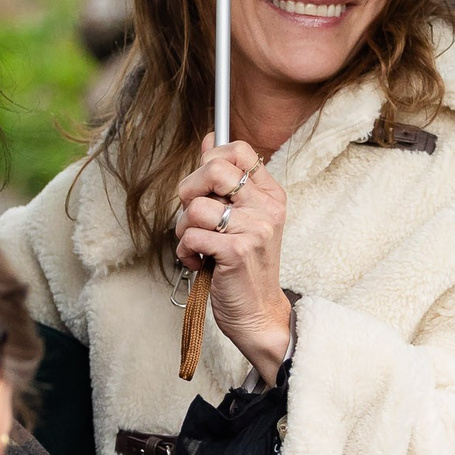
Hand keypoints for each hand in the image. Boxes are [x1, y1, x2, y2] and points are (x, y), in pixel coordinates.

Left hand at [174, 140, 292, 382]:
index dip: (210, 161)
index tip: (205, 186)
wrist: (258, 314)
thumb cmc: (245, 267)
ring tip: (197, 246)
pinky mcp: (237, 253)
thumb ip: (226, 181)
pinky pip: (191, 235)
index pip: (239, 150)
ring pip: (195, 206)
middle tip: (194, 216)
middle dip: (189, 191)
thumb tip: (210, 140)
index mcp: (270, 195)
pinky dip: (185, 252)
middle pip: (214, 169)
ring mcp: (255, 230)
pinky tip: (198, 263)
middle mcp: (267, 208)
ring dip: (183, 229)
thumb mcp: (242, 219)